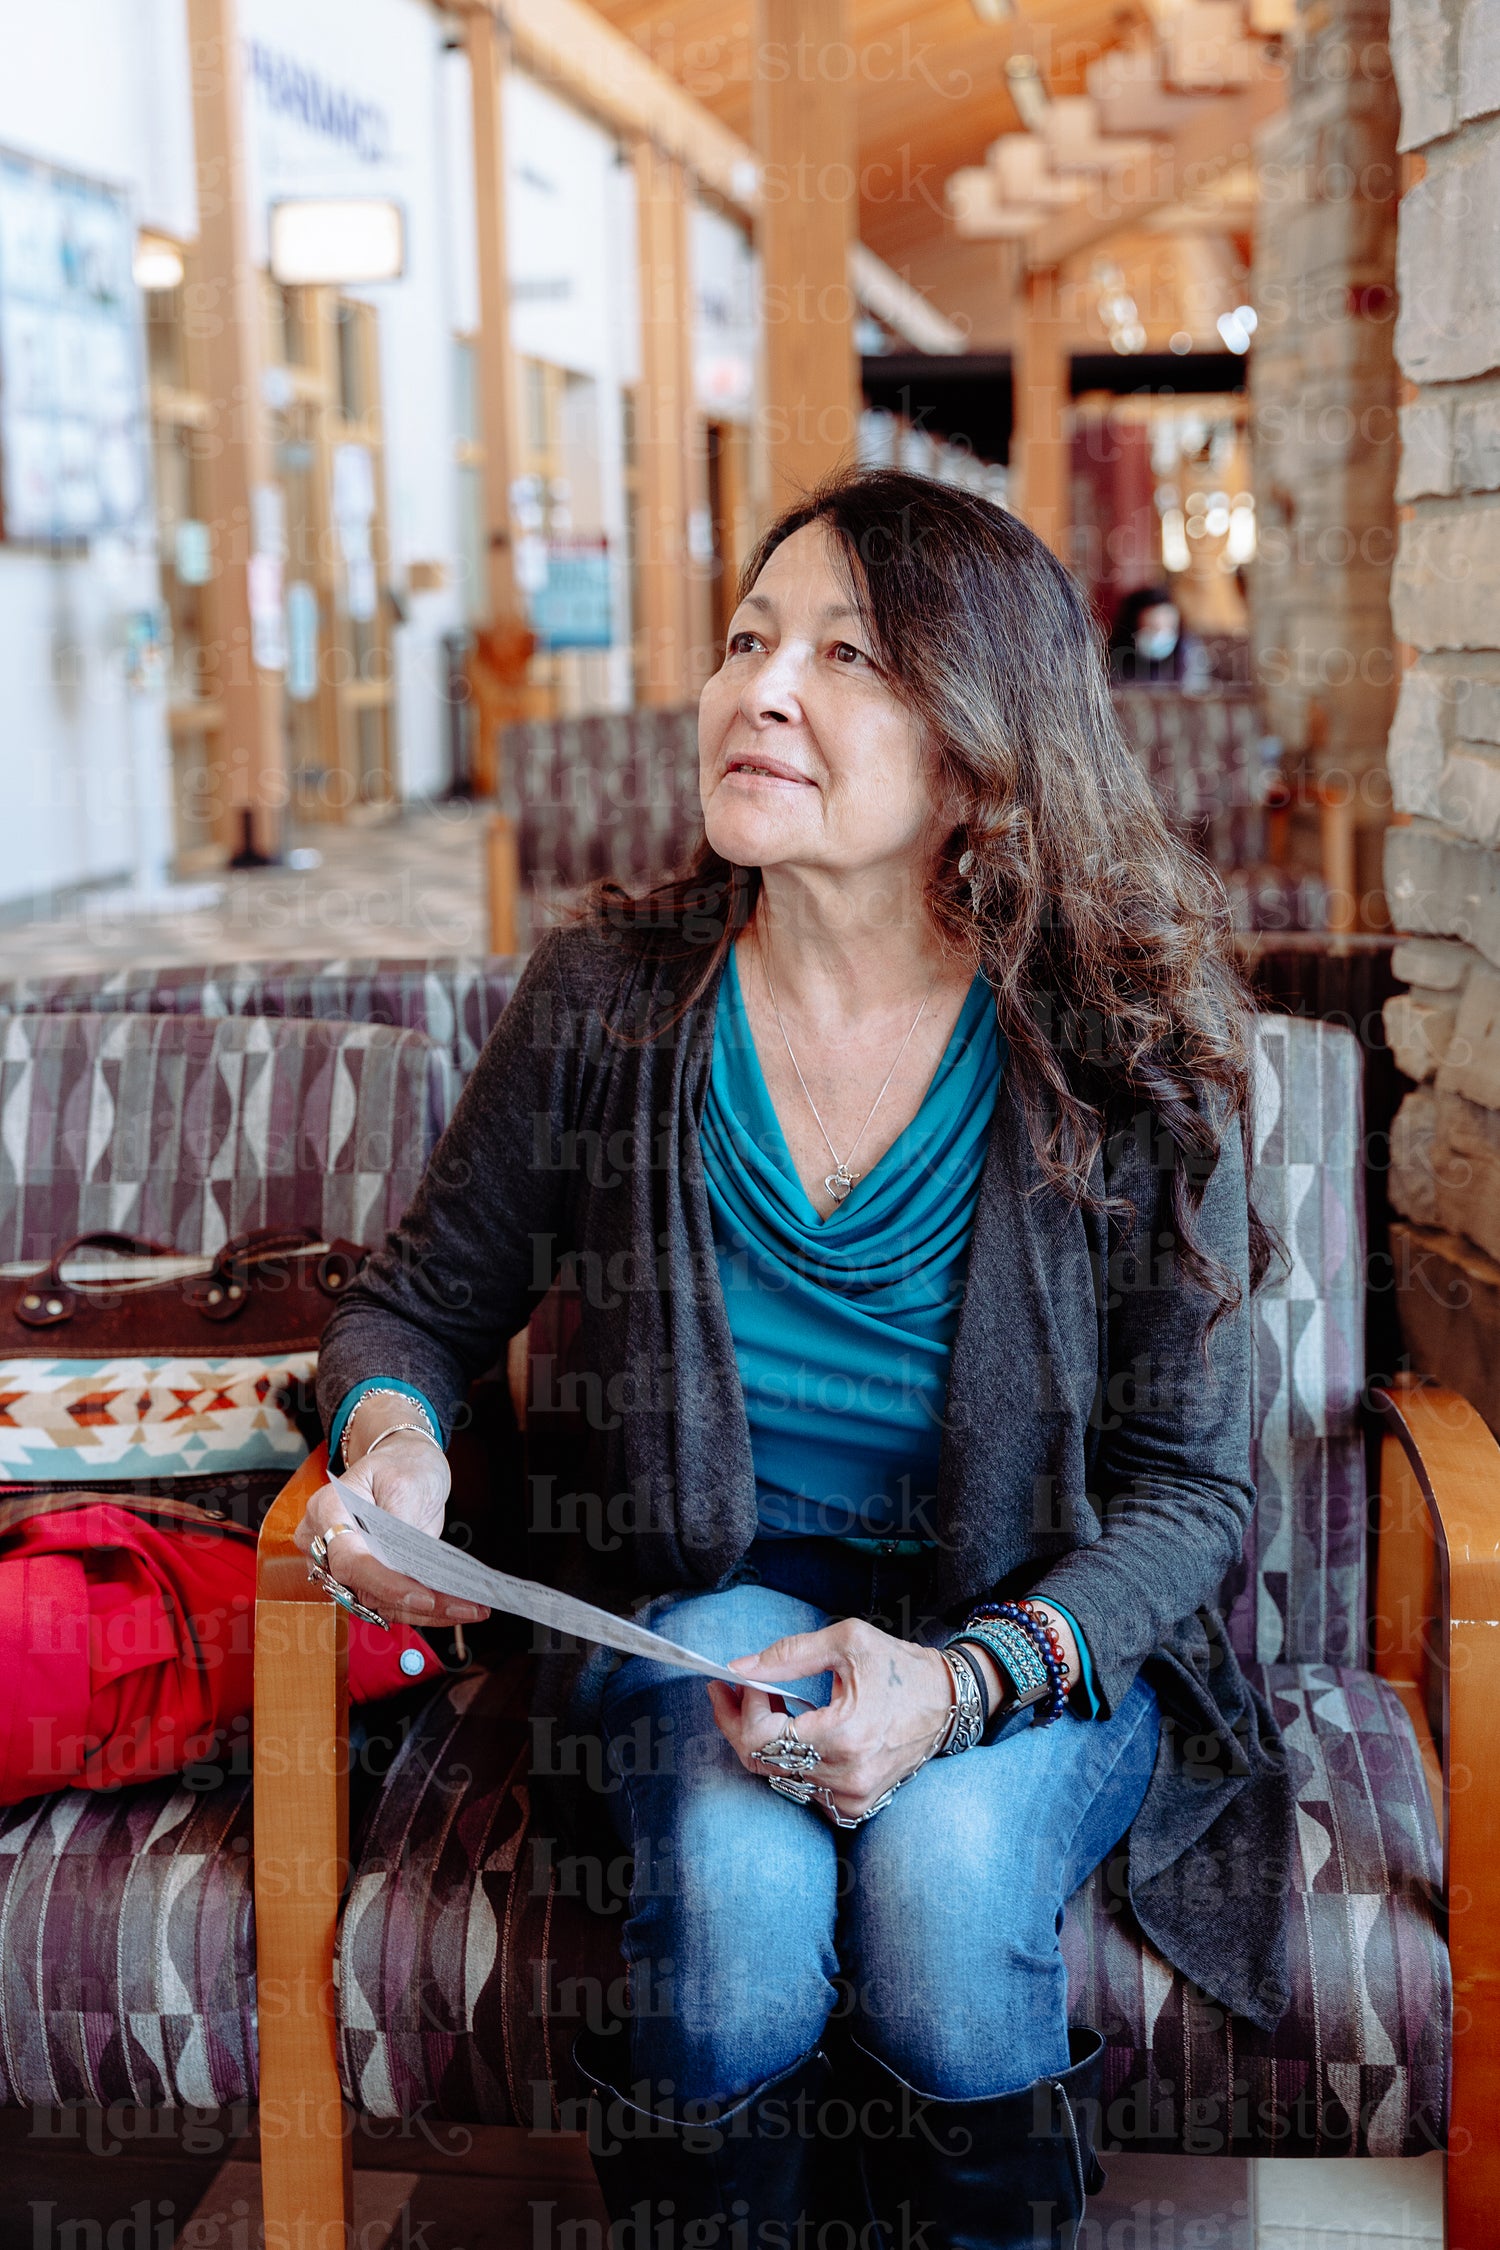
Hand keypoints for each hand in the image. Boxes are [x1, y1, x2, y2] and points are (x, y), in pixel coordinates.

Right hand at [294, 1433, 488, 1631]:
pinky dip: (427, 1609)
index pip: (351, 1561)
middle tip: (463, 1607)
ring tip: (471, 1609)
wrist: (404, 1463)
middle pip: (365, 1590)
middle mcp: (330, 1544)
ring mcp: (349, 1564)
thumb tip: (406, 1565)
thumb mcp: (405, 1479)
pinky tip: (459, 1607)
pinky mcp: (372, 1577)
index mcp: (329, 1511)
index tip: (422, 1597)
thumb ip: (401, 1522)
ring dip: (427, 1612)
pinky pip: (393, 1602)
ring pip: (382, 1603)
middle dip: (416, 1604)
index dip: (385, 1584)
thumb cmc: (401, 1463)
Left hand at [706, 1618, 953, 1822]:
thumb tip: (740, 1668)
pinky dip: (788, 1760)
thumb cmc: (900, 1668)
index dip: (743, 1708)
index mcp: (844, 1735)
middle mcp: (847, 1777)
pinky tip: (791, 1730)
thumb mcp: (847, 1642)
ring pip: (778, 1777)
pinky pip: (802, 1788)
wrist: (948, 1702)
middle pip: (762, 1763)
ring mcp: (851, 1797)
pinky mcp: (855, 1805)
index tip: (743, 1680)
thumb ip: (789, 1655)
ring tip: (767, 1702)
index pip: (763, 1739)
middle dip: (739, 1723)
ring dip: (764, 1740)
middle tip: (731, 1691)